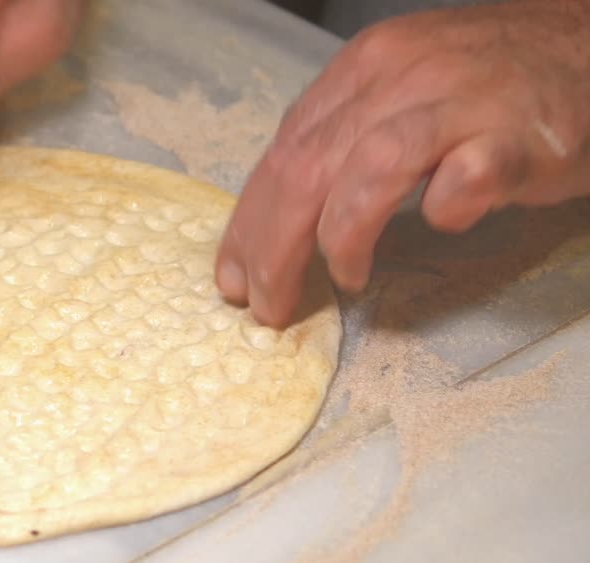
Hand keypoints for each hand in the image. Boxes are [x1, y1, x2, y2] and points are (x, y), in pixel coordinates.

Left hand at [215, 0, 589, 327]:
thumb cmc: (497, 81)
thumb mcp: (404, 91)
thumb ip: (347, 139)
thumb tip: (280, 216)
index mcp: (364, 69)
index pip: (284, 150)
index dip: (249, 221)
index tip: (234, 277)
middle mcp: (401, 76)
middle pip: (309, 167)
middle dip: (273, 247)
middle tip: (267, 304)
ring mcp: (460, 101)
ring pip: (368, 170)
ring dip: (340, 238)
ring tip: (344, 279)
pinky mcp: (517, 135)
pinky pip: (465, 177)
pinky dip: (444, 209)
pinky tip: (441, 225)